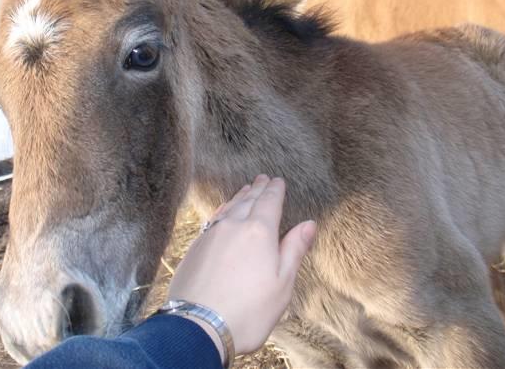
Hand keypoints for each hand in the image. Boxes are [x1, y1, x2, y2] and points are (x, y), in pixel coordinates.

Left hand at [167, 175, 316, 355]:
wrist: (199, 325)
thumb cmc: (248, 310)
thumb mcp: (282, 283)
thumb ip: (294, 249)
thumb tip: (308, 224)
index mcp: (259, 232)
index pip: (269, 202)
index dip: (275, 190)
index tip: (278, 180)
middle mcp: (233, 226)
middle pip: (248, 200)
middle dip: (257, 188)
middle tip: (263, 178)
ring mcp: (211, 235)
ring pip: (228, 207)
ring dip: (239, 197)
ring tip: (246, 189)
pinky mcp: (195, 247)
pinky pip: (213, 219)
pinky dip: (222, 210)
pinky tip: (223, 212)